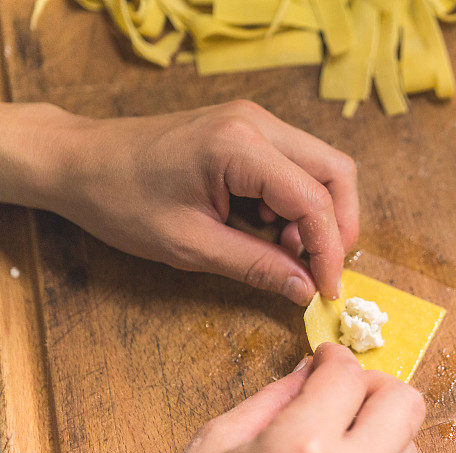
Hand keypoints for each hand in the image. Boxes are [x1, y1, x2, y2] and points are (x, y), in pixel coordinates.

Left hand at [0, 101, 357, 303]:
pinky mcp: (248, 131)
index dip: (329, 250)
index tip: (328, 290)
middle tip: (319, 268)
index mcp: (240, 146)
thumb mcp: (189, 245)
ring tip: (284, 251)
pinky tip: (268, 229)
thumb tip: (306, 289)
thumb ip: (256, 265)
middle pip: (336, 171)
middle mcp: (257, 122)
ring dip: (317, 214)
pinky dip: (296, 203)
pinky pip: (295, 166)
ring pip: (322, 167)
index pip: (314, 199)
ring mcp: (254, 121)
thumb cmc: (120, 200)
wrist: (78, 160)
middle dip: (338, 226)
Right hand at [137, 343, 425, 452]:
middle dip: (375, 386)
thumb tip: (310, 370)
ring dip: (381, 428)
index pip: (350, 376)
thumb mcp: (216, 444)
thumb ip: (274, 399)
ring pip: (408, 449)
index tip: (326, 358)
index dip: (336, 357)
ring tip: (336, 432)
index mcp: (301, 451)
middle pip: (405, 407)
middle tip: (341, 390)